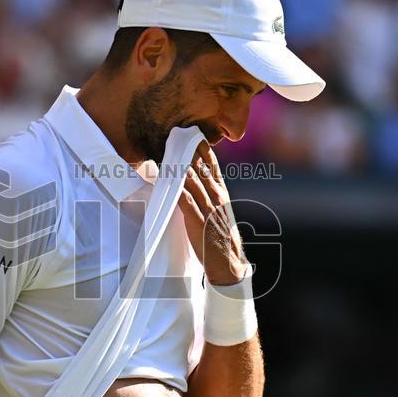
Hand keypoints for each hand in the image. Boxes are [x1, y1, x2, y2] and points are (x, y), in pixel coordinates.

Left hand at [178, 141, 248, 285]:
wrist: (229, 262)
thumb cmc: (221, 238)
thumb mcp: (220, 212)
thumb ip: (210, 196)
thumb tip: (194, 181)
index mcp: (222, 194)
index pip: (212, 165)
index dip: (203, 149)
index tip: (194, 134)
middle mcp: (216, 198)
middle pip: (201, 168)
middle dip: (189, 152)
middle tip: (177, 136)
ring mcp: (208, 209)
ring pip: (193, 181)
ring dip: (180, 166)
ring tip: (168, 151)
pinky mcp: (199, 222)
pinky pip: (186, 202)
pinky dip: (178, 189)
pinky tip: (169, 180)